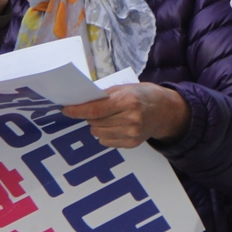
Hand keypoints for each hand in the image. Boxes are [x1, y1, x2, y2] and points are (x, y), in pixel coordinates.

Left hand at [61, 83, 189, 147]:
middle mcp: (130, 119)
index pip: (95, 110)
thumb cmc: (144, 95)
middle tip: (97, 110)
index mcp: (128, 101)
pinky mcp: (132, 143)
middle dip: (89, 116)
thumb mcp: (126, 88)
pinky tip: (115, 126)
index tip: (66, 109)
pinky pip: (106, 141)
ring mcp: (132, 133)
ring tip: (108, 118)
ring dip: (97, 125)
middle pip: (95, 122)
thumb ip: (105, 95)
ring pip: (98, 133)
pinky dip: (105, 133)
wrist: (166, 111)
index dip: (77, 111)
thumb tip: (81, 101)